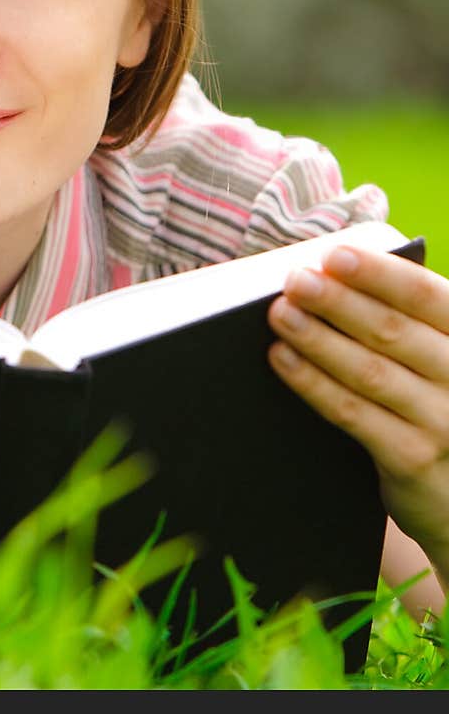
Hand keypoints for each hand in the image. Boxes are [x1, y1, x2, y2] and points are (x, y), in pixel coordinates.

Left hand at [266, 244, 448, 589]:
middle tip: (295, 280)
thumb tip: (332, 275)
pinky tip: (283, 359)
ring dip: (318, 339)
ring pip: (369, 371)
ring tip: (280, 313)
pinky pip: (353, 413)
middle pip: (393, 331)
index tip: (335, 255)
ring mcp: (442, 421)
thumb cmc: (438, 402)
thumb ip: (405, 320)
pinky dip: (313, 383)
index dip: (380, 273)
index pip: (428, 297)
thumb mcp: (439, 357)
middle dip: (337, 301)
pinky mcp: (413, 459)